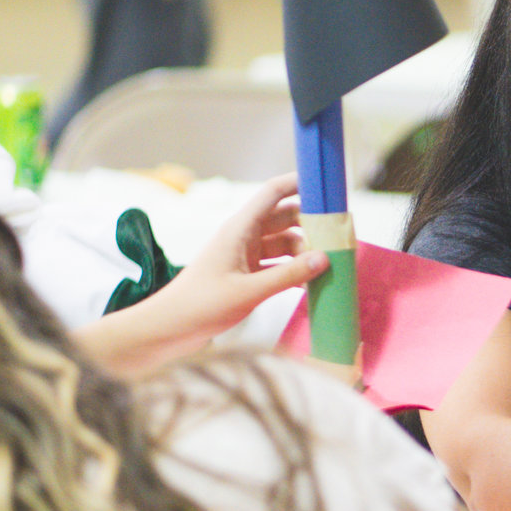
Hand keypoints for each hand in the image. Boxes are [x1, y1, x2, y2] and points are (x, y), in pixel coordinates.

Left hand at [97, 174, 322, 376]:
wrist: (171, 327)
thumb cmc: (202, 304)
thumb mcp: (249, 291)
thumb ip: (288, 275)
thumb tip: (324, 259)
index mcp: (240, 229)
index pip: (273, 193)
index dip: (299, 183)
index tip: (327, 185)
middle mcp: (244, 237)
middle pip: (285, 218)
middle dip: (311, 224)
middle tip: (339, 236)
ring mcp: (245, 256)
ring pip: (284, 244)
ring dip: (304, 253)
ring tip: (328, 267)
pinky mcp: (246, 275)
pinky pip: (278, 265)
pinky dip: (294, 271)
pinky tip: (312, 284)